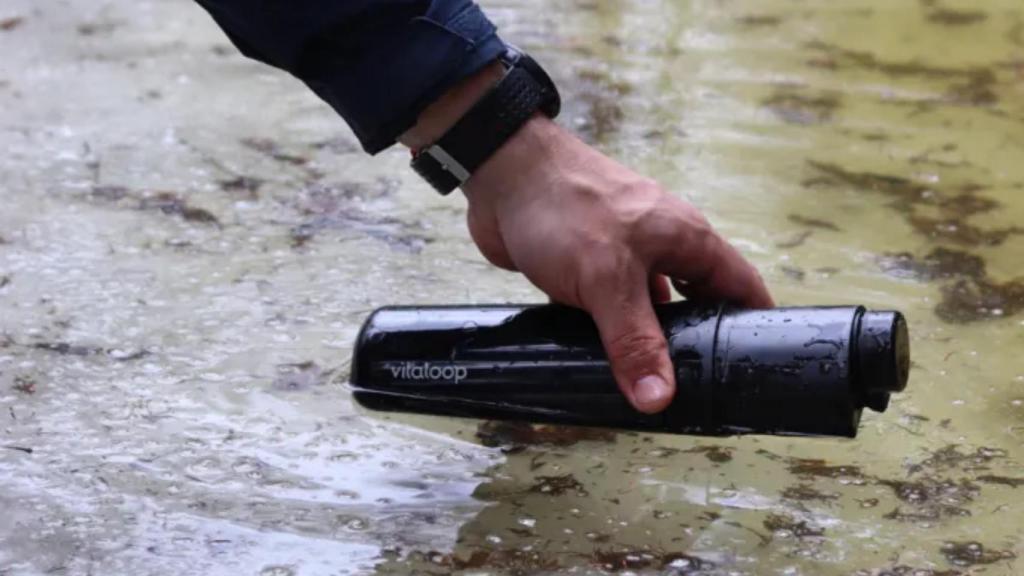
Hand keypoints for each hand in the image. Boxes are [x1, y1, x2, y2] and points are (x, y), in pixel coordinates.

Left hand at [462, 116, 773, 413]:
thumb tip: (659, 398)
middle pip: (697, 302)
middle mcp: (661, 246)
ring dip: (648, 342)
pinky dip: (610, 334)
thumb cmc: (565, 206)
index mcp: (686, 239)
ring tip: (653, 389)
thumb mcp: (607, 280)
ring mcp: (622, 255)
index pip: (741, 285)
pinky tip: (604, 364)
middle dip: (699, 343)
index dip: (757, 323)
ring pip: (649, 309)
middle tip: (703, 391)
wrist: (501, 172)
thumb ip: (635, 341)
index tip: (763, 365)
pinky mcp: (586, 266)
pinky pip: (610, 308)